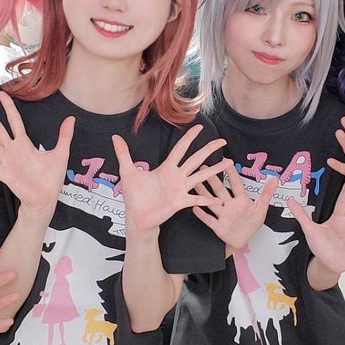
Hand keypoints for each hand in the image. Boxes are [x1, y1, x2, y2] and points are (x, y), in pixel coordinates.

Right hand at [0, 90, 74, 213]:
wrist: (46, 198)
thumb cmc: (51, 177)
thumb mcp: (61, 153)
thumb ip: (64, 136)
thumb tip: (72, 118)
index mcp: (24, 143)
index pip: (14, 120)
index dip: (8, 107)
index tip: (1, 93)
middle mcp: (12, 149)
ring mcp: (6, 162)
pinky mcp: (4, 175)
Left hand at [113, 124, 228, 231]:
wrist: (136, 217)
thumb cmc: (134, 196)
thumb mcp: (128, 172)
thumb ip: (124, 154)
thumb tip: (115, 137)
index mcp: (166, 168)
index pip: (180, 149)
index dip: (189, 138)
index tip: (199, 127)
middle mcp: (176, 176)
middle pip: (196, 159)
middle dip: (209, 149)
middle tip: (222, 141)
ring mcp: (180, 189)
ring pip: (201, 176)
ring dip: (214, 170)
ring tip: (229, 163)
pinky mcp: (181, 202)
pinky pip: (197, 200)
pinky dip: (208, 200)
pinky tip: (220, 200)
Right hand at [192, 164, 277, 248]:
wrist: (243, 240)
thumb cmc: (251, 224)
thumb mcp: (262, 208)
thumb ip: (267, 193)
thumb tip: (275, 179)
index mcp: (240, 200)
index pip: (236, 184)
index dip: (231, 173)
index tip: (226, 161)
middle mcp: (230, 205)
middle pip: (220, 190)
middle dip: (212, 179)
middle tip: (204, 167)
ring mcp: (223, 215)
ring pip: (212, 202)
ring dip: (204, 193)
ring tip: (195, 183)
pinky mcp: (218, 226)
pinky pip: (209, 219)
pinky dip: (202, 214)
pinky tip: (195, 207)